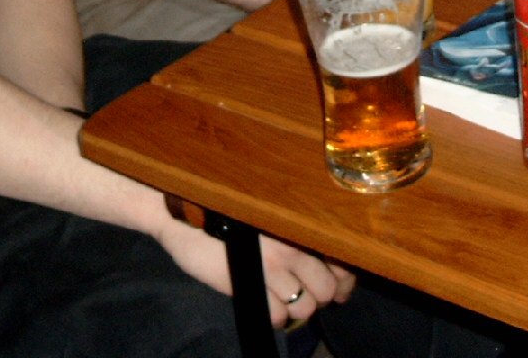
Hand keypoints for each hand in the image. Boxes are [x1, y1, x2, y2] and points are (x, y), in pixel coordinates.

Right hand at [157, 219, 354, 326]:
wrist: (184, 215)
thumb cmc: (227, 211)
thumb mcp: (267, 214)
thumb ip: (296, 232)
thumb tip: (325, 261)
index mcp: (300, 226)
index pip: (342, 261)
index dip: (343, 281)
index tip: (339, 288)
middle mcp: (293, 246)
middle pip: (327, 290)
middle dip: (318, 296)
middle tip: (303, 292)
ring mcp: (272, 267)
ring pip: (306, 308)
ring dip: (296, 307)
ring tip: (280, 295)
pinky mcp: (250, 286)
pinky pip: (277, 316)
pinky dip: (273, 314)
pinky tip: (262, 299)